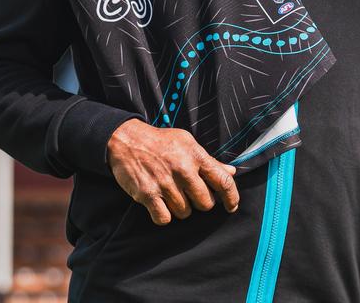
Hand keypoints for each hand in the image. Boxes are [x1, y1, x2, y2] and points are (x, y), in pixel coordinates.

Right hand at [106, 118, 238, 225]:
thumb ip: (209, 160)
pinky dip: (164, 215)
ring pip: (185, 213)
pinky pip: (164, 219)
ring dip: (182, 209)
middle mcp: (183, 171)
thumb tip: (231, 172)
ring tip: (174, 195)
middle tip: (193, 195)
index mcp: (196, 156)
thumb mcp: (188, 143)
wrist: (127, 141)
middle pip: (205, 203)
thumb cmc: (161, 142)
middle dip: (202, 203)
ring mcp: (165, 184)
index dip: (232, 197)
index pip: (223, 181)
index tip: (231, 206)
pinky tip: (162, 204)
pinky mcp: (147, 195)